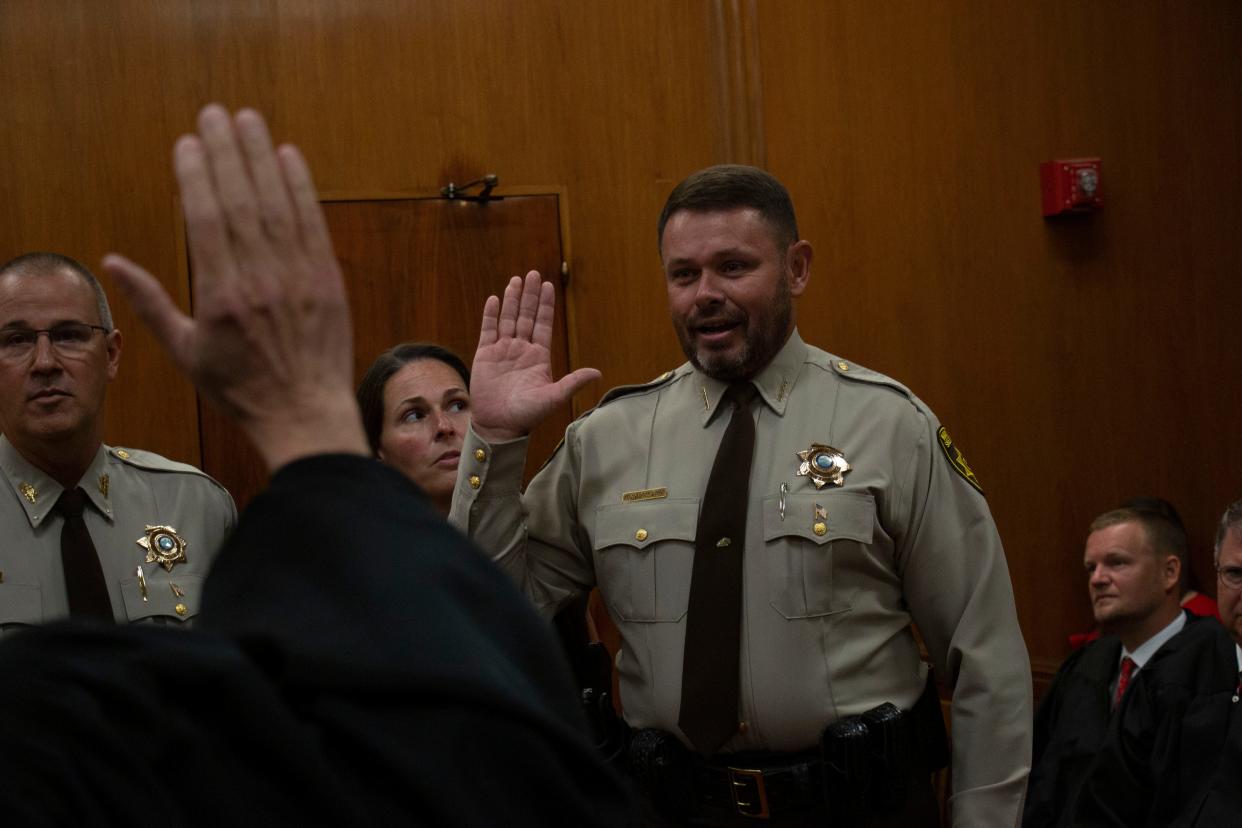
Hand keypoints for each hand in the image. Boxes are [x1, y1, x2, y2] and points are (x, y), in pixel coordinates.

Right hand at [102, 105, 366, 471]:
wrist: (304, 413)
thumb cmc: (241, 388)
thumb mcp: (185, 352)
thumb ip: (149, 303)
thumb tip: (112, 262)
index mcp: (221, 296)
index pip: (206, 219)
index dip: (197, 175)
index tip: (188, 142)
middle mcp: (261, 280)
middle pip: (241, 201)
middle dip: (228, 152)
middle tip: (216, 113)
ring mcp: (299, 278)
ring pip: (278, 205)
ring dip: (263, 157)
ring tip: (250, 120)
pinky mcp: (328, 281)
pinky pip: (313, 223)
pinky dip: (302, 188)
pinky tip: (290, 157)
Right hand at [468, 271, 600, 441]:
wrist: (499, 425)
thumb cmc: (527, 414)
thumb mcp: (554, 397)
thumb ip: (573, 382)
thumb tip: (597, 373)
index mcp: (539, 356)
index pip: (543, 324)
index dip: (545, 305)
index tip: (547, 285)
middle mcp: (521, 349)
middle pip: (526, 316)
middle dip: (530, 295)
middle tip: (532, 273)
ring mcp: (502, 351)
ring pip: (508, 319)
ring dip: (512, 300)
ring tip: (515, 281)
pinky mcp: (485, 355)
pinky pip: (488, 330)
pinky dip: (491, 315)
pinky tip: (494, 299)